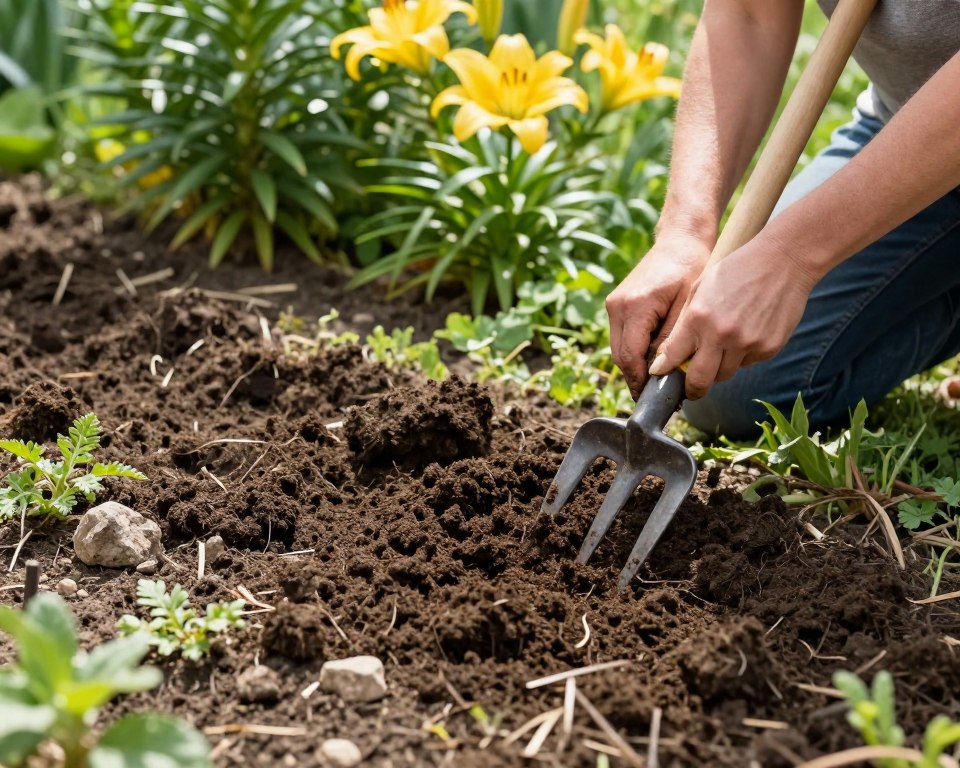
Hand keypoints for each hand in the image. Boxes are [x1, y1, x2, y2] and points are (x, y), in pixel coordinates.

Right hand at [606, 231, 712, 396]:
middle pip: (619, 356)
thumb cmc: (691, 267)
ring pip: (618, 348)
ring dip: (634, 365)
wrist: (680, 239)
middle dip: (635, 378)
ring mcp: (614, 304)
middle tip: (656, 396)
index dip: (639, 381)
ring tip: (657, 380)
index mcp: (636, 306)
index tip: (652, 398)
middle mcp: (618, 306)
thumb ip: (673, 338)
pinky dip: (634, 350)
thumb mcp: (689, 306)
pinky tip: (653, 358)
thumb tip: (664, 370)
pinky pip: (622, 337)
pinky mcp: (617, 304)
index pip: (630, 356)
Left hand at [648, 234, 816, 398]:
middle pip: (699, 381)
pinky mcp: (768, 348)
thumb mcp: (700, 288)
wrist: (783, 260)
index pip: (672, 357)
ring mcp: (747, 344)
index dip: (663, 370)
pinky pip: (747, 363)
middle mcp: (721, 335)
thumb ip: (684, 323)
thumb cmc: (736, 270)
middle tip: (690, 389)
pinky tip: (747, 332)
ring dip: (718, 368)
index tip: (660, 374)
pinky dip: (742, 356)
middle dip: (691, 389)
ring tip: (722, 347)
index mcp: (698, 317)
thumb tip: (669, 356)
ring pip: (724, 374)